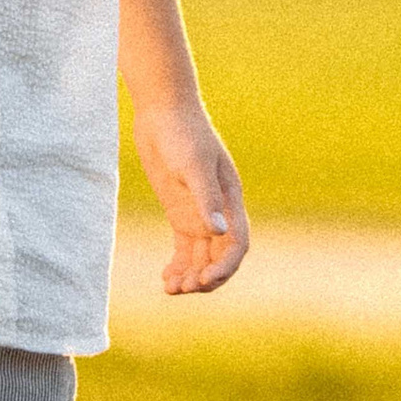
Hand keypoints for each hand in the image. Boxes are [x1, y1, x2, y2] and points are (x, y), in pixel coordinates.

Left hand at [133, 101, 248, 294]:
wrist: (163, 112)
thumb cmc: (182, 133)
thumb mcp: (193, 165)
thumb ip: (205, 198)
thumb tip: (218, 232)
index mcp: (230, 199)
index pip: (237, 243)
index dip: (225, 266)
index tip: (204, 280)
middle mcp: (218, 210)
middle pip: (220, 256)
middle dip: (206, 277)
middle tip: (182, 288)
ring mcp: (199, 212)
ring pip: (201, 257)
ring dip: (190, 276)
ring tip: (171, 288)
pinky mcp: (180, 212)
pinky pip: (185, 249)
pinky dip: (178, 266)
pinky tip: (166, 279)